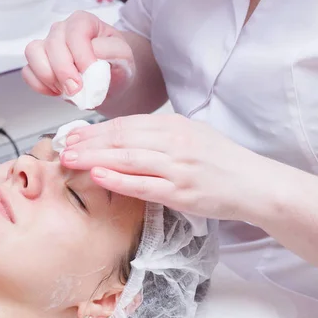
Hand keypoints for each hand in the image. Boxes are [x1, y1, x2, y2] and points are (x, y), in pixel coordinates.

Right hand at [22, 11, 134, 98]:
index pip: (75, 32)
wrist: (109, 82)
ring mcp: (47, 46)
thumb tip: (91, 57)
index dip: (81, 55)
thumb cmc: (115, 65)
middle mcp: (62, 31)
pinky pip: (28, 72)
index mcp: (83, 23)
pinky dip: (41, 86)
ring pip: (34, 54)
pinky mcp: (38, 64)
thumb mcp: (122, 56)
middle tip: (77, 89)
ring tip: (66, 90)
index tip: (90, 73)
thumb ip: (109, 53)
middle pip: (53, 44)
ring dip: (48, 76)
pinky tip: (57, 92)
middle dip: (64, 71)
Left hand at [59, 114, 274, 221]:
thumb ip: (158, 135)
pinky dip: (118, 179)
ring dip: (94, 158)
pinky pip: (143, 184)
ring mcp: (178, 167)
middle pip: (121, 138)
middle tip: (63, 147)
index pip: (125, 124)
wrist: (254, 183)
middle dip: (88, 142)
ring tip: (70, 160)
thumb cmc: (220, 161)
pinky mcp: (181, 192)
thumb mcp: (190, 136)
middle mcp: (175, 142)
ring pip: (128, 158)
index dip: (96, 130)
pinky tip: (97, 175)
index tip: (74, 134)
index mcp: (175, 125)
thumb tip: (120, 137)